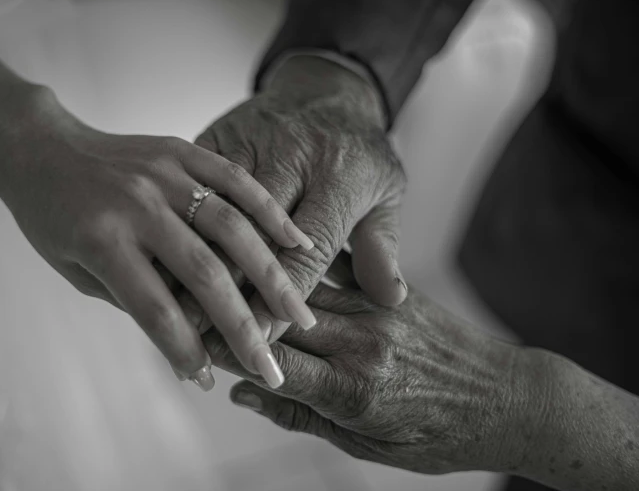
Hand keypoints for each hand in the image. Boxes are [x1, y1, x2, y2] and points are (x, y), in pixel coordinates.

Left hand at [0, 89, 316, 388]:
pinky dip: (270, 212)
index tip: (207, 380)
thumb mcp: (76, 270)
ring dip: (272, 276)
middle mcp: (137, 205)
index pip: (156, 310)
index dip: (184, 351)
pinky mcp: (181, 150)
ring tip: (299, 314)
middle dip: (244, 328)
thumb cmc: (53, 219)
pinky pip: (235, 179)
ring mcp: (163, 174)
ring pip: (232, 227)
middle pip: (205, 274)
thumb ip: (132, 298)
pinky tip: (298, 243)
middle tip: (273, 367)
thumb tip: (188, 340)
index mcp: (102, 240)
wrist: (41, 149)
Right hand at [190, 55, 406, 342]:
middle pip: (252, 234)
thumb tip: (390, 300)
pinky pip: (192, 185)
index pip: (306, 250)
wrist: (324, 84)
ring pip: (212, 213)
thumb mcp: (387, 194)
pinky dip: (177, 226)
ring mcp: (247, 142)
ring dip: (191, 263)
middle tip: (204, 337)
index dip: (281, 299)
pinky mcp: (215, 137)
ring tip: (173, 311)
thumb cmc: (359, 150)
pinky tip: (160, 263)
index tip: (260, 340)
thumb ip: (383, 247)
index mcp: (338, 177)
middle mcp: (290, 157)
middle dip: (227, 290)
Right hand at [209, 284, 539, 474]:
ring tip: (212, 261)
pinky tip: (265, 247)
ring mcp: (377, 309)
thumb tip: (243, 392)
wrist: (511, 399)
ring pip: (300, 285)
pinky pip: (334, 268)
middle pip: (278, 317)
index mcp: (355, 389)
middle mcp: (362, 341)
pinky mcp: (389, 290)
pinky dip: (294, 261)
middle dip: (226, 304)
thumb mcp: (369, 446)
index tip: (185, 335)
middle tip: (182, 289)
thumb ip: (302, 415)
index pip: (271, 363)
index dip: (223, 348)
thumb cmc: (440, 434)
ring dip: (253, 275)